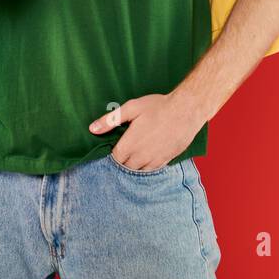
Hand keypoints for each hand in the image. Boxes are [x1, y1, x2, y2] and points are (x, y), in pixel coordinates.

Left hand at [88, 91, 207, 171]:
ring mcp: (154, 160)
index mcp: (130, 144)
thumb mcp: (132, 108)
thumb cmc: (158, 107)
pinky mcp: (166, 160)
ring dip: (135, 166)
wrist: (186, 110)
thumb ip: (111, 120)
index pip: (115, 159)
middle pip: (126, 167)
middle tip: (125, 150)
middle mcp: (141, 156)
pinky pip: (152, 171)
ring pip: (139, 171)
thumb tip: (92, 129)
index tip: (116, 146)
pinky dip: (148, 167)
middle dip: (123, 161)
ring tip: (136, 155)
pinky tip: (148, 158)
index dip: (113, 154)